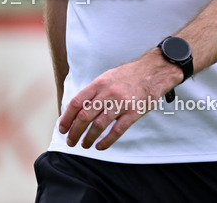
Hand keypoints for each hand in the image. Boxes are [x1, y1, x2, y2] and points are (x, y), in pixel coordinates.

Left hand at [58, 50, 180, 150]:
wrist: (154, 70)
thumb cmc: (129, 75)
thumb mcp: (108, 77)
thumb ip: (94, 91)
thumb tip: (78, 108)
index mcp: (99, 83)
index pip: (77, 102)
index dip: (67, 117)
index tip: (62, 128)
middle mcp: (108, 93)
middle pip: (85, 116)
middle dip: (75, 131)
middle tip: (71, 141)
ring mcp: (121, 103)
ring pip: (99, 125)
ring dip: (88, 138)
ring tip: (84, 145)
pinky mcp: (134, 112)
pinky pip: (117, 130)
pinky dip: (106, 141)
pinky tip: (100, 146)